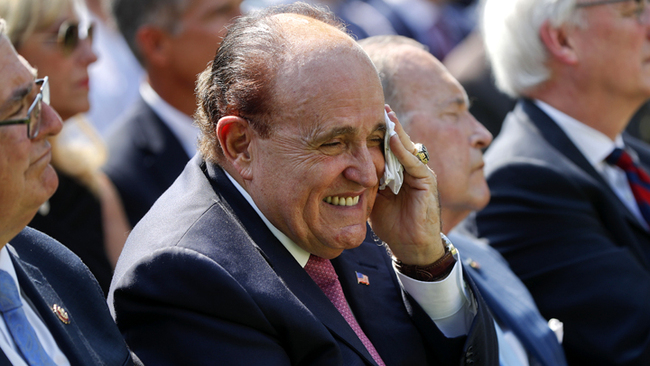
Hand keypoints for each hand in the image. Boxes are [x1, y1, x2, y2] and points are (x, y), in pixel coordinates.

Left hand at [369, 106, 444, 265]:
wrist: (411, 247)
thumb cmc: (392, 224)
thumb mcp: (371, 200)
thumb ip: (364, 183)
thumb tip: (342, 171)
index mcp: (396, 172)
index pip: (385, 147)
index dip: (374, 133)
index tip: (360, 115)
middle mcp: (409, 168)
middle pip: (396, 142)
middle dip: (386, 124)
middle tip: (374, 105)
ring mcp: (420, 173)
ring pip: (405, 147)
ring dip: (395, 130)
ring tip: (384, 113)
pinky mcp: (427, 181)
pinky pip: (414, 162)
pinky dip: (402, 151)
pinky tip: (393, 138)